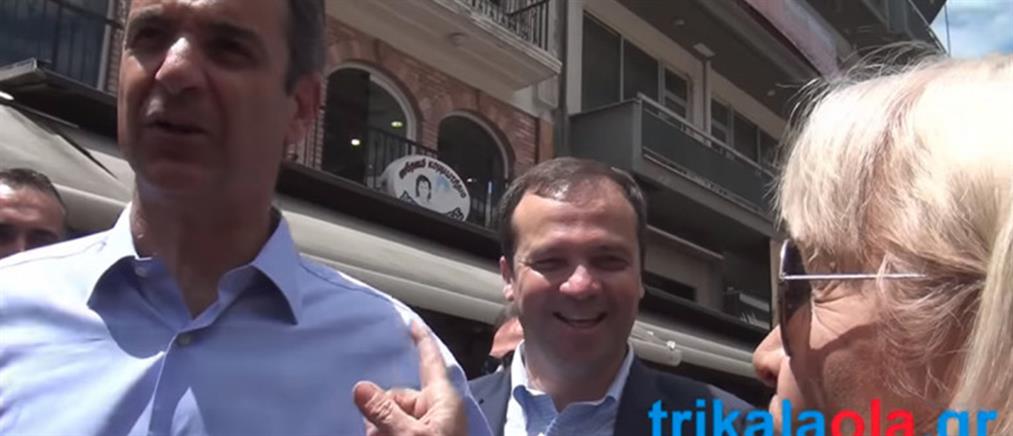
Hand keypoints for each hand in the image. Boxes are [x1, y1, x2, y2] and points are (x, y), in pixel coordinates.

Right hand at [353, 321, 466, 435]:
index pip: (430, 360)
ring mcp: (431, 427)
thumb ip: (384, 411)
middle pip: (399, 395)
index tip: (412, 322)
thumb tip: (360, 387)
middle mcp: (438, 410)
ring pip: (394, 416)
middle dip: (381, 409)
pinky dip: (386, 433)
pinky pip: (397, 429)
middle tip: (373, 429)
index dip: (421, 339)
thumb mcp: (408, 434)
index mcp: (444, 399)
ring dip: (381, 427)